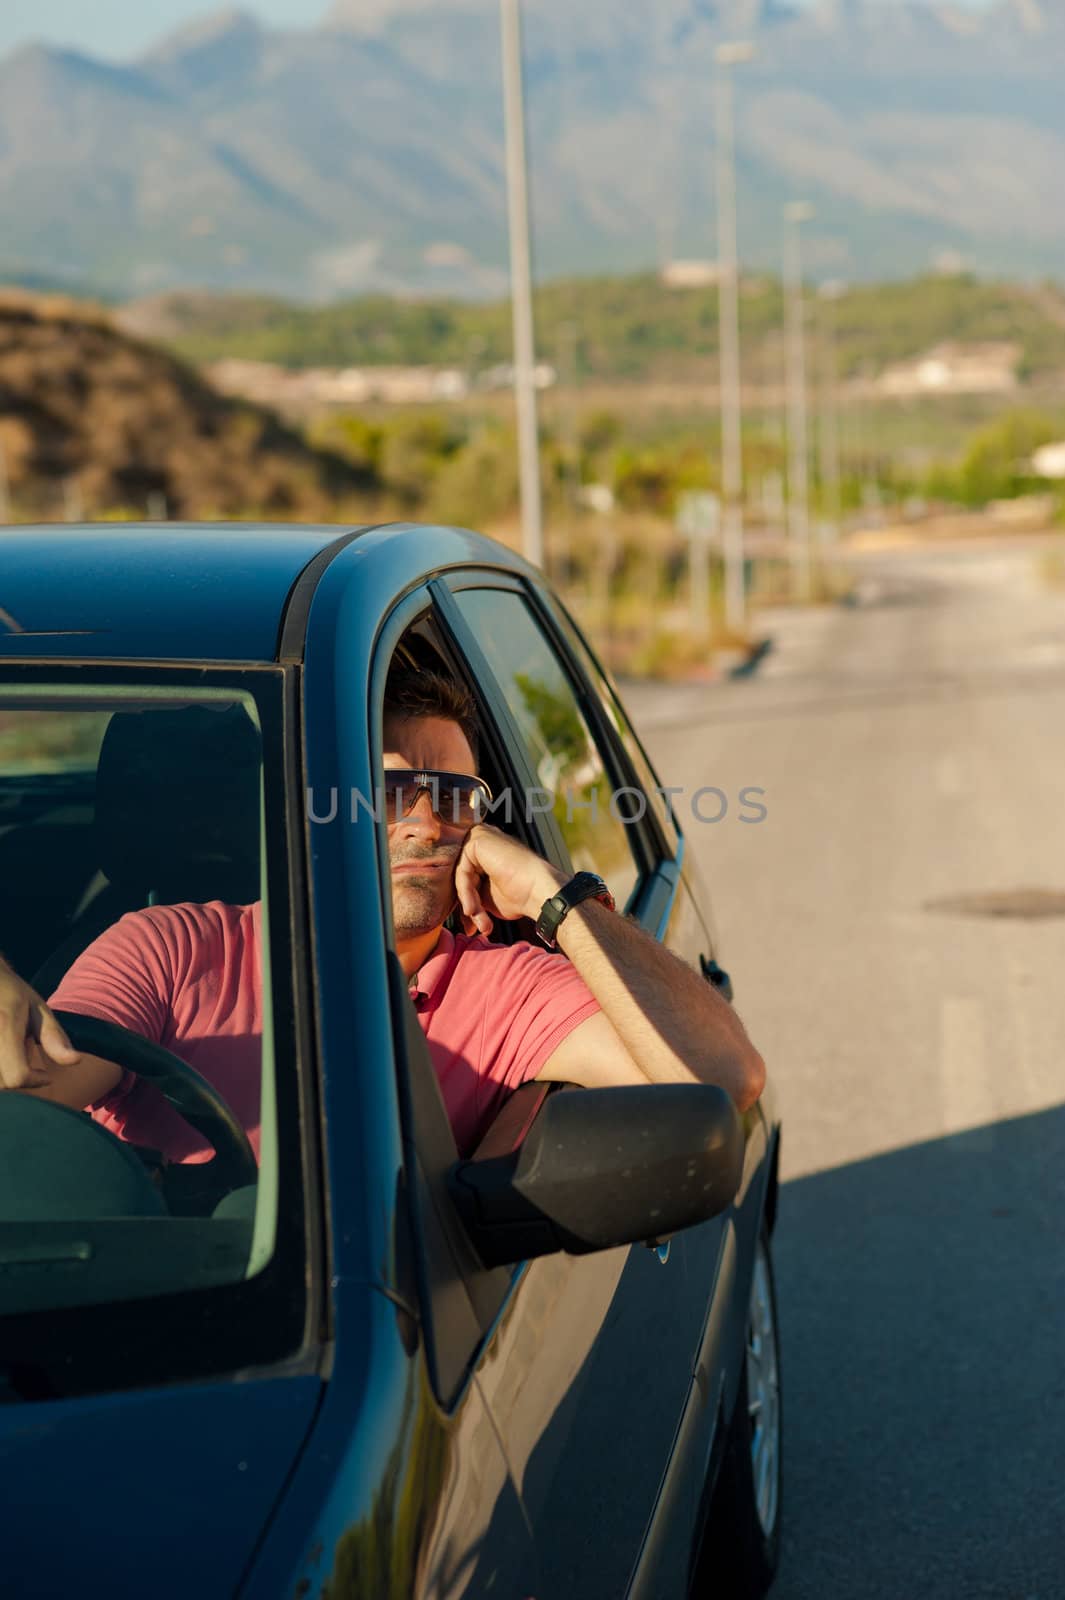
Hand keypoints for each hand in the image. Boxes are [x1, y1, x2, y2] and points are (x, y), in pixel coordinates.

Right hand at [0, 961, 81, 1090]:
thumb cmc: (10, 994)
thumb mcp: (37, 1009)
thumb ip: (53, 1037)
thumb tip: (75, 1061)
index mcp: (4, 1026)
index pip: (17, 1076)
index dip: (34, 1080)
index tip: (45, 1074)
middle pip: (1, 1084)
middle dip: (19, 1079)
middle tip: (26, 1058)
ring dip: (4, 1076)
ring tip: (10, 1052)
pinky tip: (3, 1055)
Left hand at [453, 825, 564, 935]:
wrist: (539, 892)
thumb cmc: (521, 896)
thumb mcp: (486, 898)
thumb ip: (469, 894)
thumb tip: (458, 909)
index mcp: (485, 851)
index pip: (464, 877)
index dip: (467, 903)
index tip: (471, 926)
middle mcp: (481, 840)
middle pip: (460, 876)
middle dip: (467, 905)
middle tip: (474, 926)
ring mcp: (479, 836)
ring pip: (460, 875)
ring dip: (468, 902)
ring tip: (480, 920)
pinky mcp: (477, 839)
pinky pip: (462, 871)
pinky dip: (466, 893)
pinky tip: (474, 909)